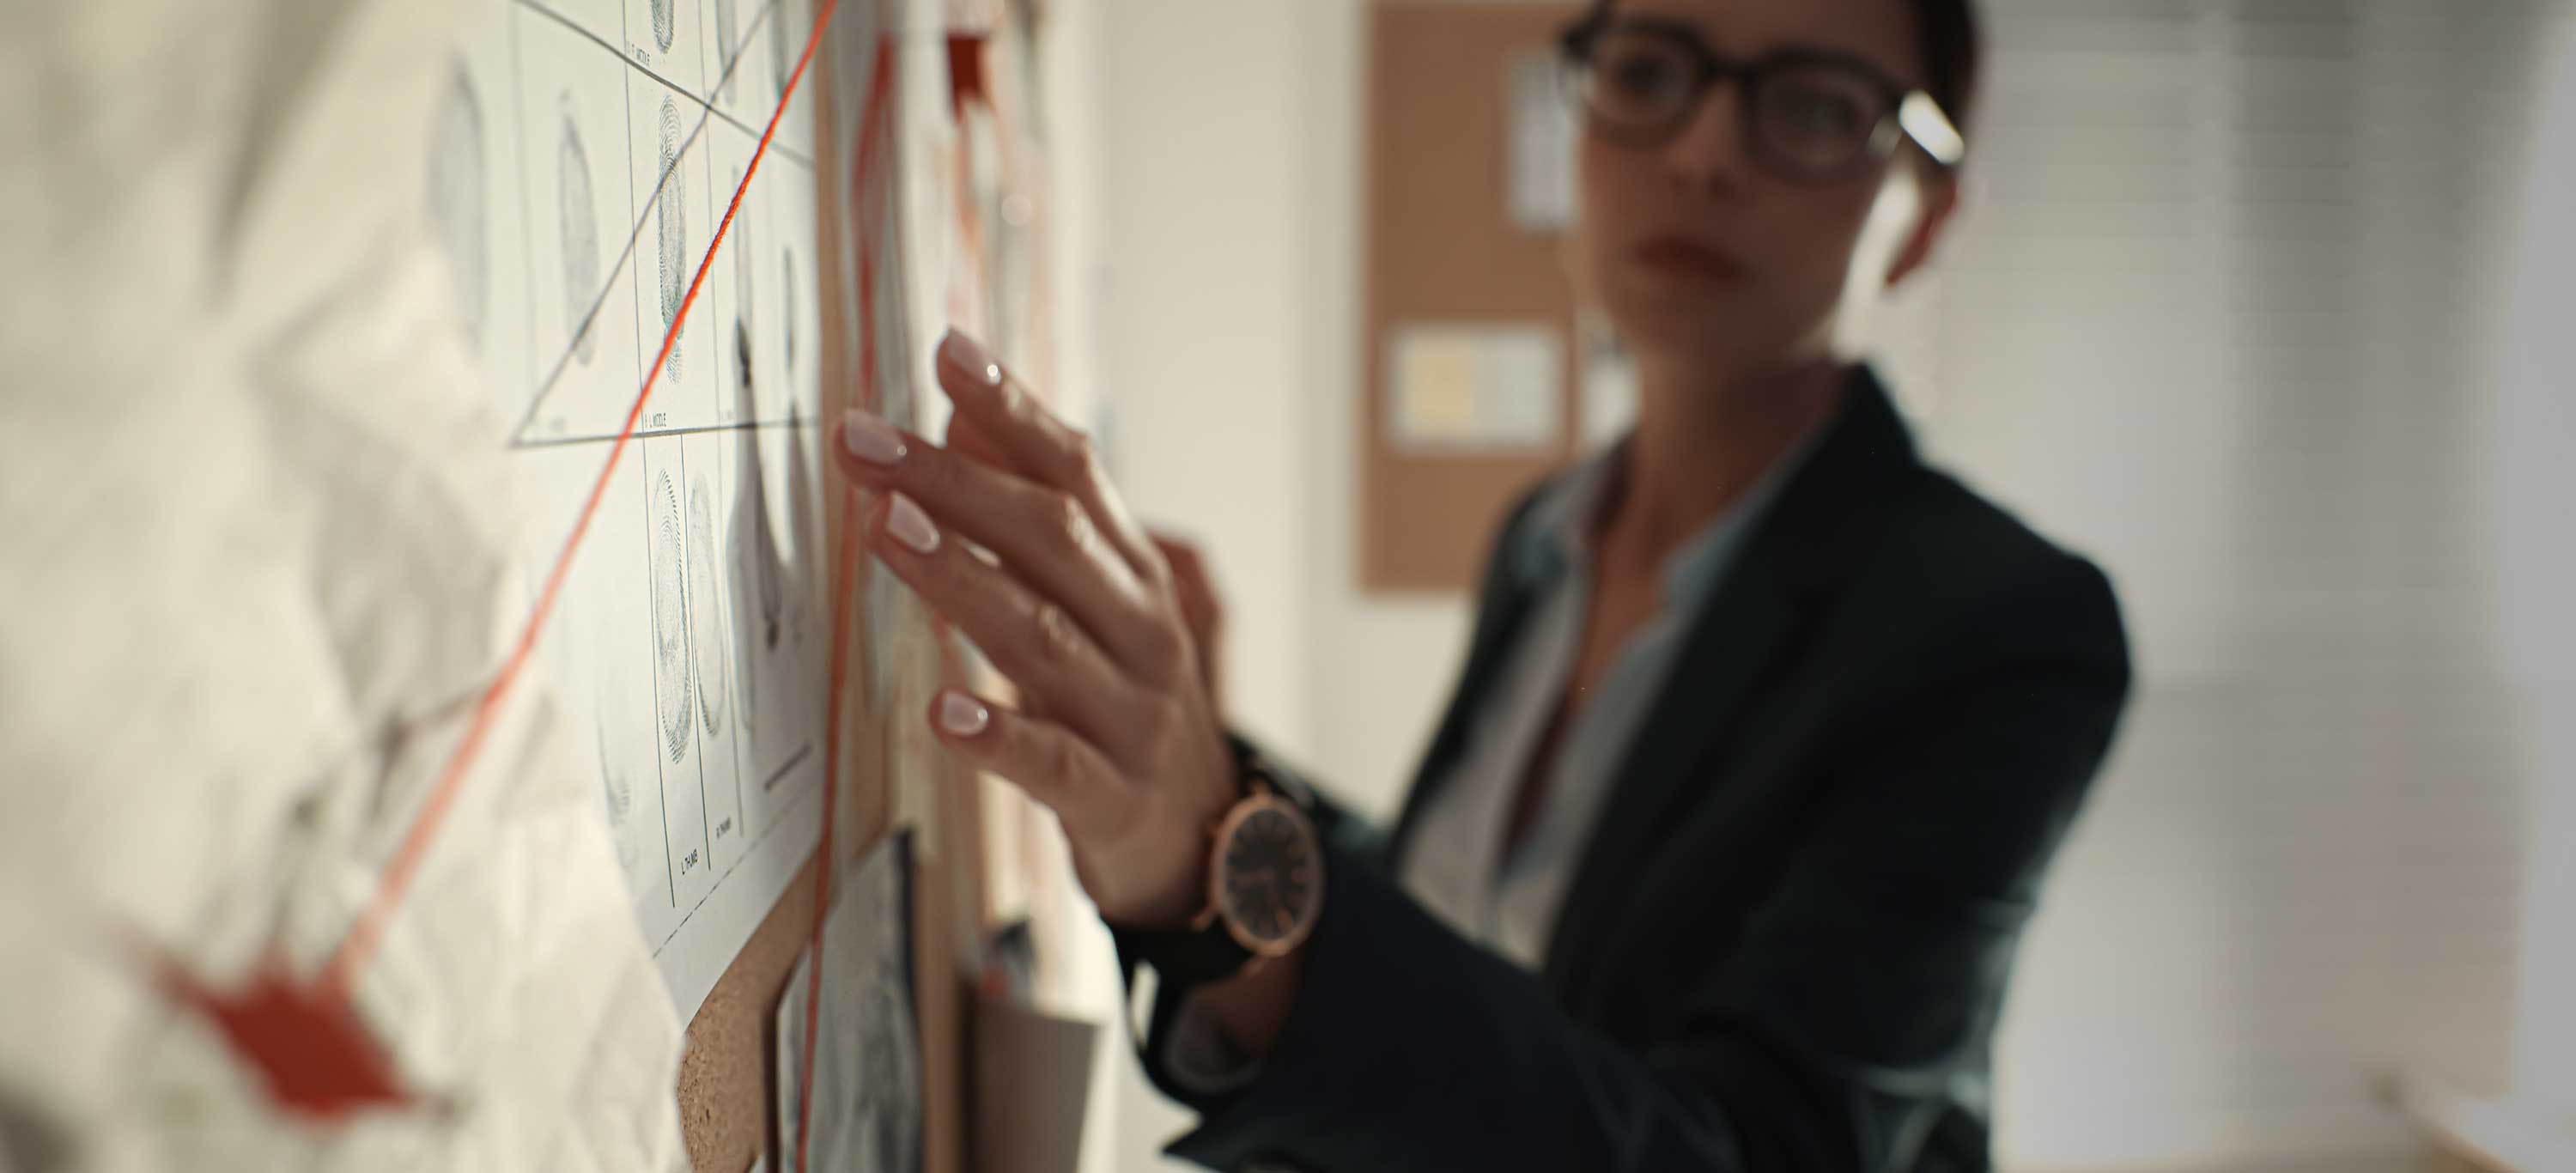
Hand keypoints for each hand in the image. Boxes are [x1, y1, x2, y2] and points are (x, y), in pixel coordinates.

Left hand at [831, 329, 1238, 930]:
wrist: (1209, 842)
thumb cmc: (1128, 703)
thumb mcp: (1099, 603)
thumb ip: (1038, 516)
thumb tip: (960, 414)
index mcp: (1136, 574)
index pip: (1077, 471)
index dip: (1012, 409)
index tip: (946, 352)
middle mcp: (1143, 630)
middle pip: (1050, 537)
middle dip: (951, 481)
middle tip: (862, 440)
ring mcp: (1131, 715)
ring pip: (1041, 635)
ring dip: (959, 576)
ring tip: (884, 527)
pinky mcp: (1111, 798)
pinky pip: (1050, 763)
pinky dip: (998, 735)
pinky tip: (943, 711)